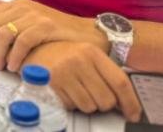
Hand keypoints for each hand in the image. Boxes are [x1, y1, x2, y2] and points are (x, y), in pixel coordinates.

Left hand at [0, 0, 99, 70]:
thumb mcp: (30, 14)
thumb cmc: (57, 28)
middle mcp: (23, 7)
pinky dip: (15, 56)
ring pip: (4, 34)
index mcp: (16, 4)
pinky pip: (22, 42)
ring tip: (0, 66)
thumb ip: (8, 8)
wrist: (88, 32)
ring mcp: (35, 16)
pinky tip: (14, 67)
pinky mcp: (46, 27)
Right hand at [22, 41, 140, 120]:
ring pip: (90, 106)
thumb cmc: (60, 54)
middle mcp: (80, 60)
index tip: (133, 114)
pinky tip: (64, 91)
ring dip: (86, 105)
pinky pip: (72, 106)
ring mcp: (66, 71)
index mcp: (92, 52)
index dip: (131, 102)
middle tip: (93, 96)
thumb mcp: (84, 56)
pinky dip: (71, 104)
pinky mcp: (53, 83)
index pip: (121, 82)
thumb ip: (104, 74)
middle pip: (107, 99)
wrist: (29, 48)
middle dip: (103, 104)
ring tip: (75, 90)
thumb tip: (125, 102)